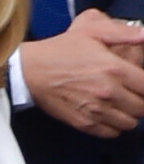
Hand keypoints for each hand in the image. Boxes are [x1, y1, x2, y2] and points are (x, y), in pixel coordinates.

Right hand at [20, 8, 143, 137]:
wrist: (30, 69)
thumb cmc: (59, 49)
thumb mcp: (89, 30)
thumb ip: (122, 32)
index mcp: (114, 68)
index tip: (138, 81)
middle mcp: (108, 92)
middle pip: (143, 107)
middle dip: (138, 99)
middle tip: (128, 90)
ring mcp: (97, 110)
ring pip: (130, 123)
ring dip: (127, 113)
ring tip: (116, 102)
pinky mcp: (85, 123)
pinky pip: (113, 133)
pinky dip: (113, 125)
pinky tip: (104, 111)